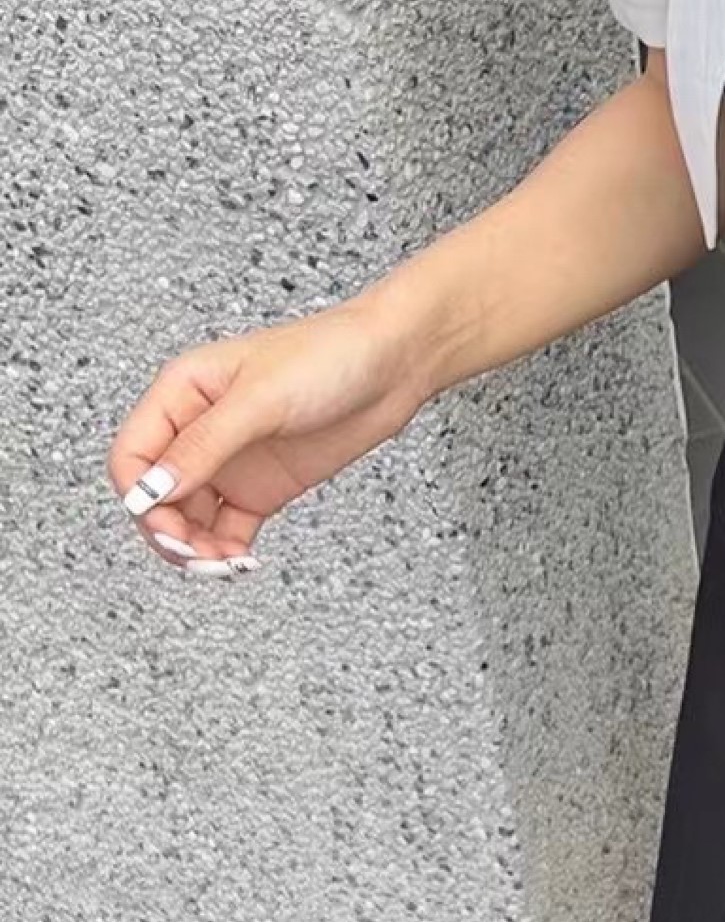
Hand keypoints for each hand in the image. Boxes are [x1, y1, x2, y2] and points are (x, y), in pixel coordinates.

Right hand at [105, 292, 435, 572]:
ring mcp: (231, 461)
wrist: (395, 363)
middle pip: (155, 496)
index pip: (132, 456)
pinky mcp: (263, 487)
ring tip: (226, 565)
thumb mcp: (261, 400)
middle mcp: (198, 430)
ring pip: (189, 519)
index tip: (165, 523)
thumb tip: (152, 490)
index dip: (138, 495)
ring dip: (196, 549)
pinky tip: (242, 561)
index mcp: (181, 393)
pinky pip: (228, 529)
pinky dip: (227, 550)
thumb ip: (205, 446)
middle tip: (198, 557)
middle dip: (168, 532)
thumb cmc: (329, 356)